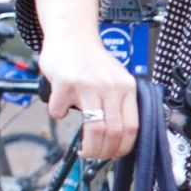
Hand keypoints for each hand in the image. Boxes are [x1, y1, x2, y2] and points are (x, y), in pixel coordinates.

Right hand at [34, 0, 137, 160]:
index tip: (114, 154)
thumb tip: (122, 138)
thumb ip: (121, 103)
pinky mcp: (66, 82)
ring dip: (88, 147)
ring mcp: (88, 84)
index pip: (133, 127)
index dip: (123, 148)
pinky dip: (58, 115)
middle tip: (95, 155)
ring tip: (83, 149)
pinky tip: (60, 108)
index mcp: (127, 88)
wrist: (72, 35)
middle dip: (104, 152)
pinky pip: (60, 111)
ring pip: (94, 129)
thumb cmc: (93, 61)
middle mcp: (111, 86)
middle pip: (114, 132)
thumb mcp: (118, 79)